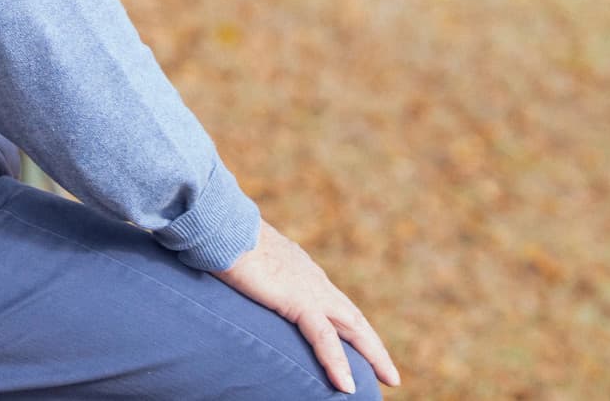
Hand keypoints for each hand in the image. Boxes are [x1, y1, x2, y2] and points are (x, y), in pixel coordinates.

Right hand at [212, 217, 400, 393]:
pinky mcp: (298, 299)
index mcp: (300, 268)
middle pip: (353, 317)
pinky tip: (346, 387)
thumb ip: (253, 272)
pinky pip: (324, 337)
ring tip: (389, 379)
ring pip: (352, 327)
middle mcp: (312, 278)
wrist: (219, 224)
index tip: (359, 343)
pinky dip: (336, 362)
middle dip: (372, 346)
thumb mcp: (244, 260)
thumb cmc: (222, 238)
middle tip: (389, 373)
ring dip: (373, 355)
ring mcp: (309, 288)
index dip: (348, 324)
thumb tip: (242, 277)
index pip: (333, 301)